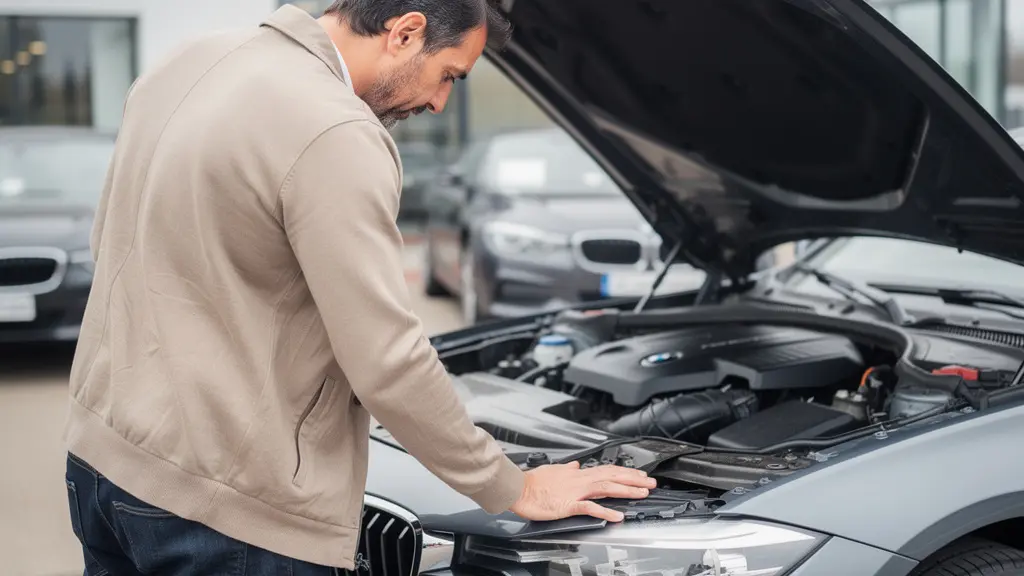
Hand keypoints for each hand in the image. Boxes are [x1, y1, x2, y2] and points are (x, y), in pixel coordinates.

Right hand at [509, 461, 656, 522]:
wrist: (519, 488)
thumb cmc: (533, 481)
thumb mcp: (554, 469)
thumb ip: (568, 469)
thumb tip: (577, 465)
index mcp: (578, 473)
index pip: (607, 470)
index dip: (625, 472)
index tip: (639, 474)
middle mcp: (580, 480)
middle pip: (612, 476)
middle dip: (634, 479)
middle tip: (651, 482)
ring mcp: (576, 491)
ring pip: (607, 488)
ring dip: (626, 490)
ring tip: (642, 493)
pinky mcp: (569, 504)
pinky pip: (591, 507)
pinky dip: (606, 510)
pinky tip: (617, 515)